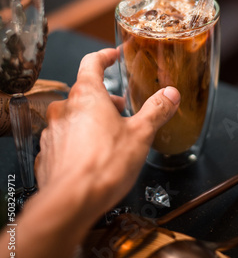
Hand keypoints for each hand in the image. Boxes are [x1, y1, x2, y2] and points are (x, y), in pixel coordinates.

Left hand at [35, 48, 179, 222]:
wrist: (72, 202)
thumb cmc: (105, 165)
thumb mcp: (140, 134)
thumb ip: (156, 110)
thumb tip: (171, 94)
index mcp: (87, 95)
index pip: (91, 62)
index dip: (104, 56)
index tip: (112, 55)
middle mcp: (64, 108)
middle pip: (84, 92)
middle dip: (105, 98)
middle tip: (122, 108)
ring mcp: (52, 131)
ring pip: (73, 116)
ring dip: (90, 119)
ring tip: (109, 135)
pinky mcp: (47, 153)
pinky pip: (64, 139)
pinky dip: (78, 140)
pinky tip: (91, 156)